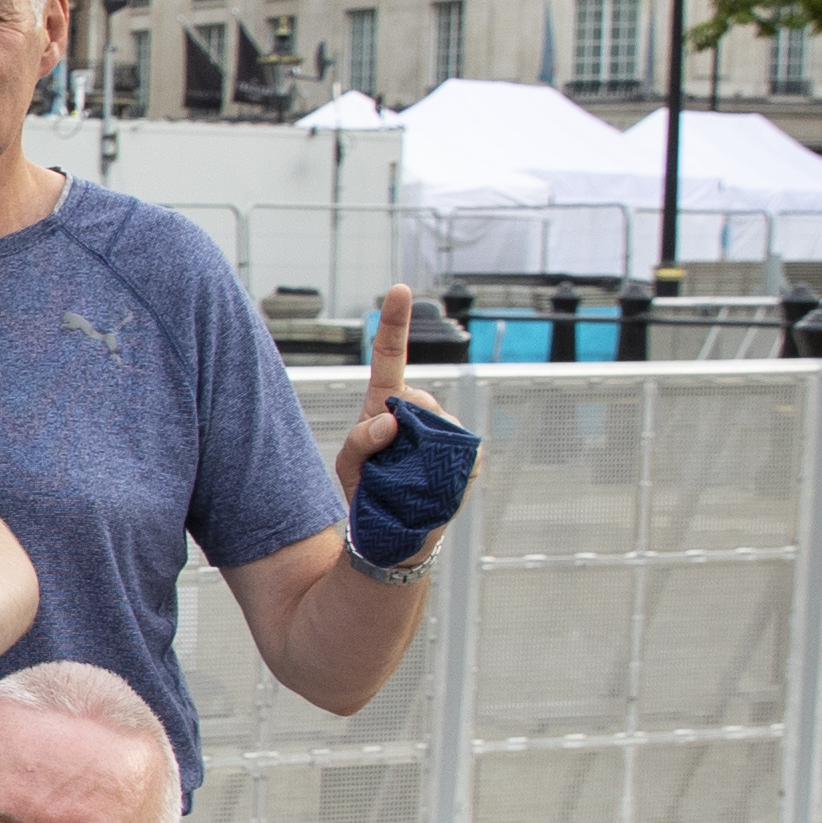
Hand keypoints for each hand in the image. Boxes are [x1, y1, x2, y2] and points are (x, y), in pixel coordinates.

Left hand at [325, 287, 459, 503]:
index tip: (400, 289)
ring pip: (436, 424)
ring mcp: (450, 429)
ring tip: (406, 477)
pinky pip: (456, 452)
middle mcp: (422, 410)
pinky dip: (440, 468)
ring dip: (417, 451)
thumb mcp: (351, 465)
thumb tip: (391, 420)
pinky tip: (430, 483)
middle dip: (399, 426)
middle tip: (388, 463)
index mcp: (387, 403)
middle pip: (415, 398)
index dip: (396, 323)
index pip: (390, 358)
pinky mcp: (471, 455)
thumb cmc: (367, 490)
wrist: (392, 533)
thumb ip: (361, 440)